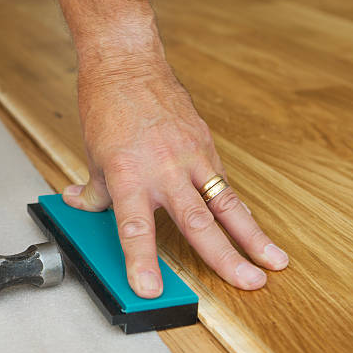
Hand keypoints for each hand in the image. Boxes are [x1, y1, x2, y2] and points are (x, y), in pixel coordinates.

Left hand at [63, 52, 288, 297]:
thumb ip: (93, 189)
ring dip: (251, 233)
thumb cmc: (107, 104)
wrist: (127, 63)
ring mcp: (189, 155)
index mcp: (128, 175)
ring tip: (273, 260)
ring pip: (225, 201)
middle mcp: (163, 168)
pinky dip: (236, 206)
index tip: (150, 289)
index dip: (142, 261)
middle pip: (197, 220)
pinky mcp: (204, 143)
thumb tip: (79, 204)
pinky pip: (223, 180)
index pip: (135, 227)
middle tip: (249, 281)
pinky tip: (249, 225)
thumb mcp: (93, 153)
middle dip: (225, 256)